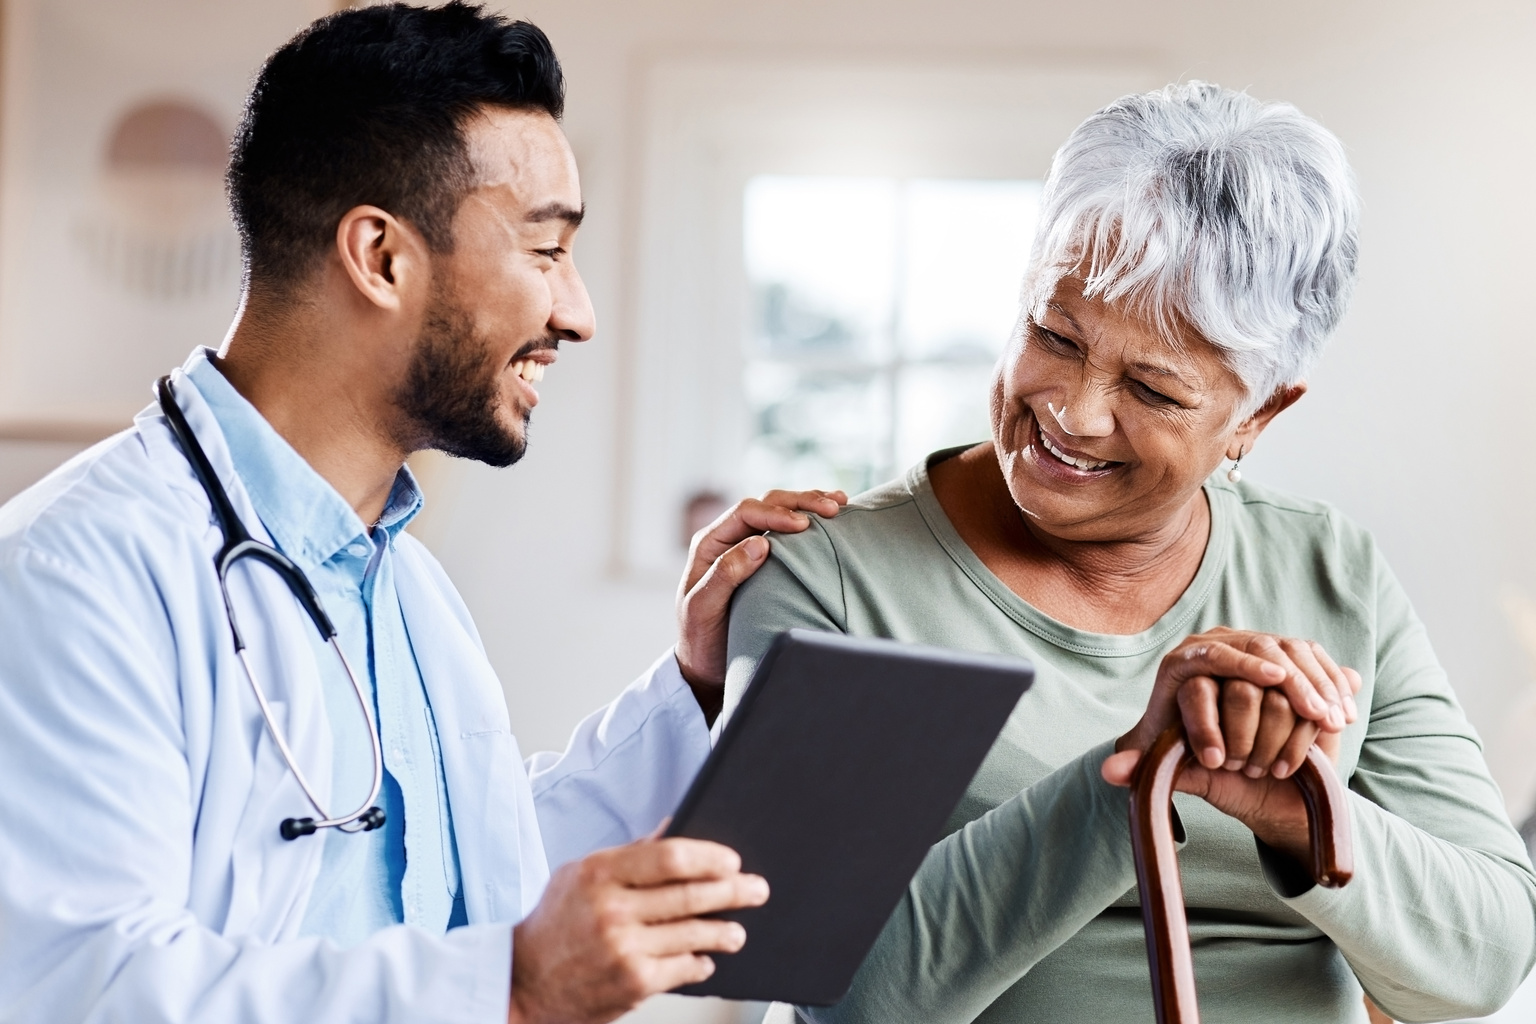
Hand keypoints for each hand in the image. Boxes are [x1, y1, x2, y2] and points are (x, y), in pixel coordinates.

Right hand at [507, 836, 769, 1023]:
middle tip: (756, 889)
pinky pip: (682, 968)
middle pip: (690, 893)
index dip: (709, 857)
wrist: (523, 982)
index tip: (731, 861)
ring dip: (724, 931)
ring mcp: (624, 948)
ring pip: (694, 933)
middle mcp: (612, 909)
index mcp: (599, 872)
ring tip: (737, 931)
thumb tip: (673, 827)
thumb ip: (629, 854)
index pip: (670, 857)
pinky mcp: (633, 983)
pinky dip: (700, 963)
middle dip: (734, 891)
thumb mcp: (580, 875)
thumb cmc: (555, 924)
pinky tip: (705, 960)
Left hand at [675, 489, 845, 718]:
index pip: (745, 513)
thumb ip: (725, 574)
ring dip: (809, 504)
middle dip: (800, 502)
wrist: (704, 663)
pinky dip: (810, 521)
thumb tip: (760, 543)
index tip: (804, 525)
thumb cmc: (700, 639)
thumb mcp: (704, 608)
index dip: (775, 514)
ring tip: (840, 503)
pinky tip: (832, 520)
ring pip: (779, 511)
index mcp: (709, 543)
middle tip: (833, 508)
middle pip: (766, 504)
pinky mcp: (764, 559)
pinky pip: (787, 532)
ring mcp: (746, 546)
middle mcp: (728, 538)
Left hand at [1102, 629, 1362, 860]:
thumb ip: (1142, 768)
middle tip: (1311, 710)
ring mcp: (1255, 646)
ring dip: (1316, 685)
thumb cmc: (1195, 761)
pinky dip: (1332, 684)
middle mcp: (1217, 645)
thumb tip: (1110, 772)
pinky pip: (1314, 659)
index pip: (1209, 655)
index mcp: (1182, 664)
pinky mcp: (1289, 656)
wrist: (1231, 757)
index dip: (1241, 666)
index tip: (1271, 681)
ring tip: (1330, 719)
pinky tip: (1343, 714)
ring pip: (1291, 651)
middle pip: (1258, 647)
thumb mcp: (1170, 766)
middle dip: (1289, 680)